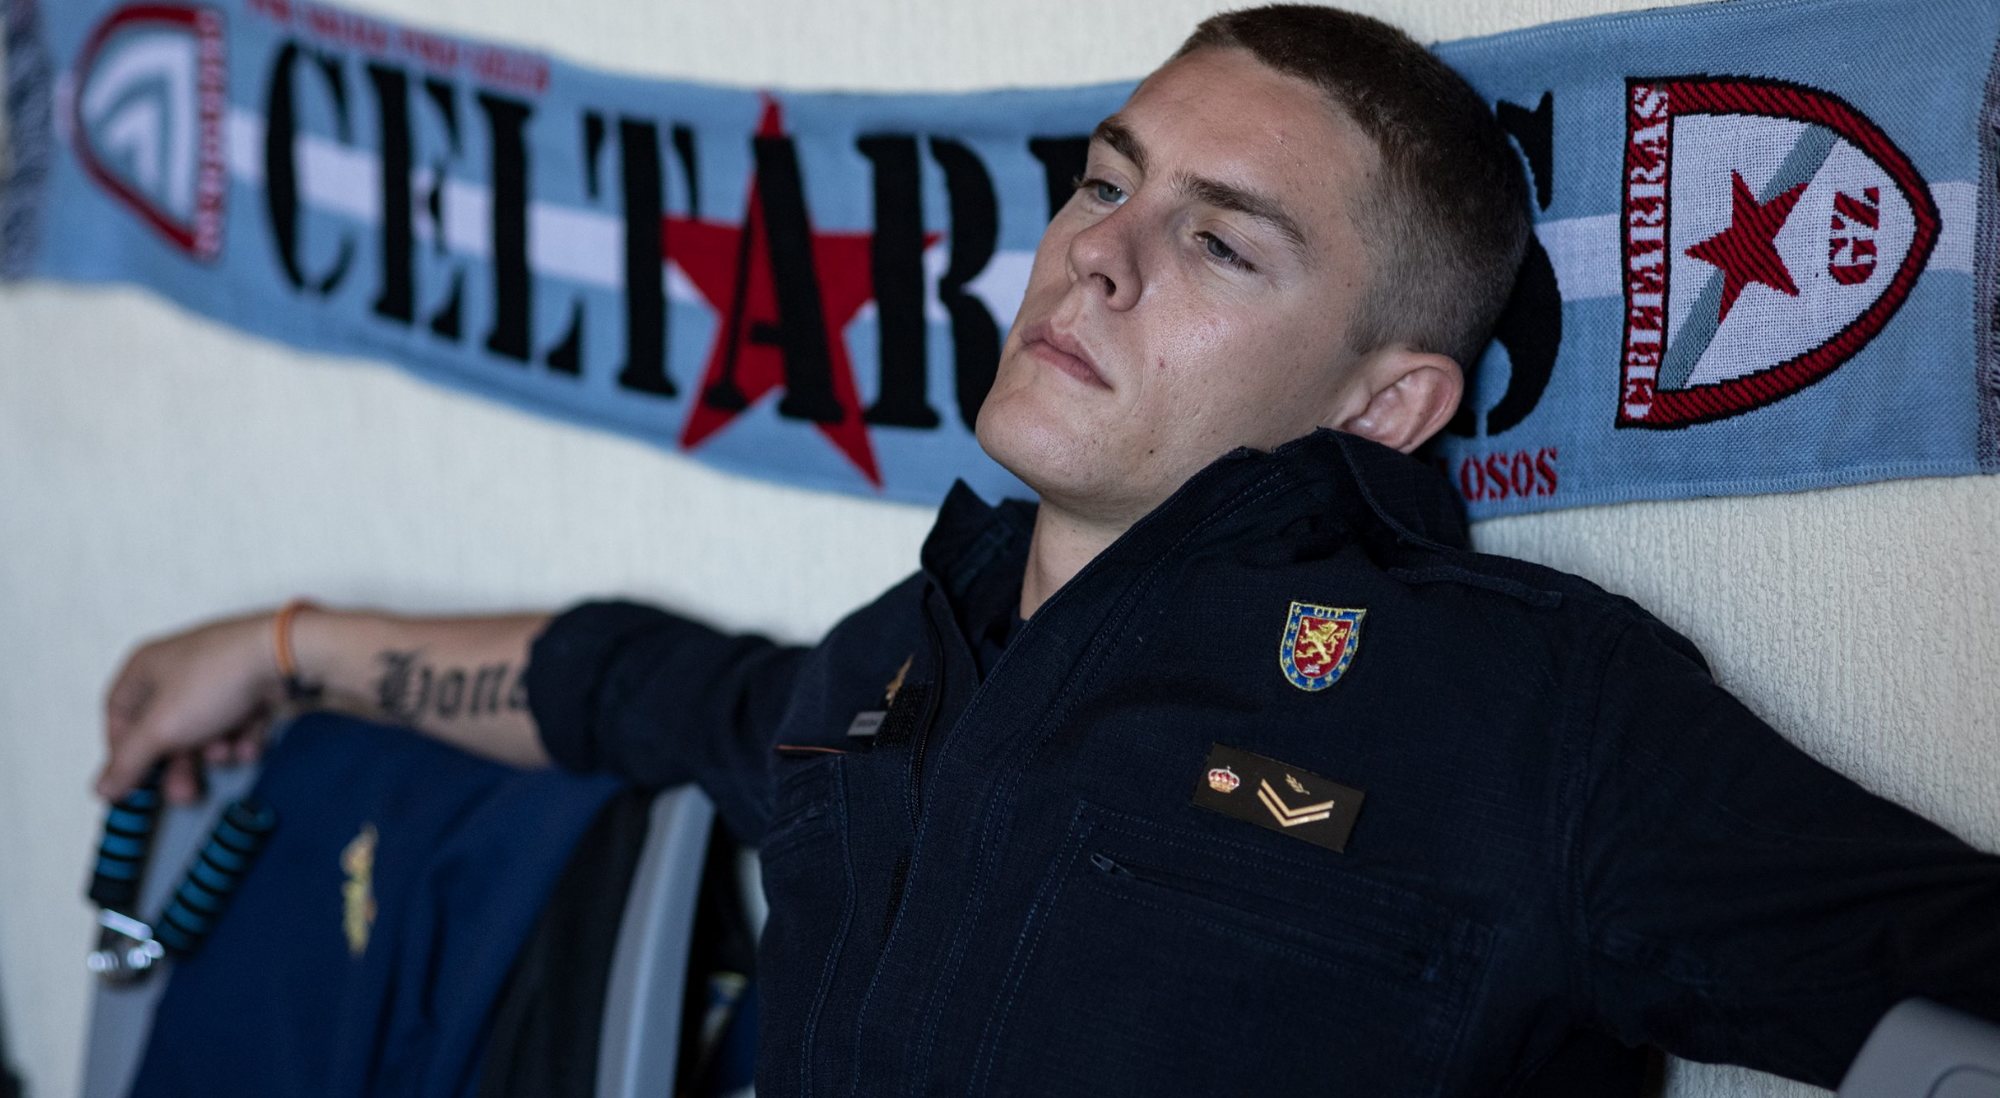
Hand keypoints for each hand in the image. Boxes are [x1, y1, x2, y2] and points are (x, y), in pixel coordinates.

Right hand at [99, 611, 284, 803]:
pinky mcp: (252, 684)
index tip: (133, 780)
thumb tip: (104, 788)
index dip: (124, 750)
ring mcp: (217, 674)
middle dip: (177, 764)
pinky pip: (238, 720)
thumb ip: (130, 761)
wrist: (285, 657)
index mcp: (146, 666)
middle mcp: (179, 667)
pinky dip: (243, 737)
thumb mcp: (161, 729)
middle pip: (165, 728)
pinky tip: (250, 742)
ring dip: (214, 750)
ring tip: (225, 752)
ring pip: (204, 728)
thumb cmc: (215, 679)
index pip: (119, 713)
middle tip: (184, 794)